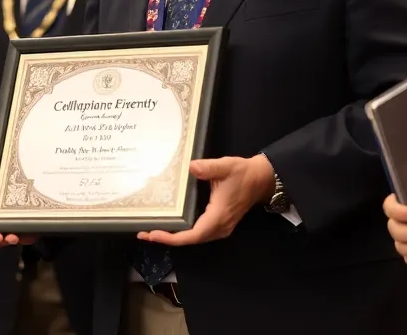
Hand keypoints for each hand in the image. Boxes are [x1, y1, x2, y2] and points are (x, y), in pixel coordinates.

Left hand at [137, 155, 273, 246]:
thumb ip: (208, 167)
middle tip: (144, 233)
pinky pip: (199, 232)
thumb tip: (191, 167)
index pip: (193, 234)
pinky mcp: (220, 223)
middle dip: (168, 238)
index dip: (173, 238)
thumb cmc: (242, 173)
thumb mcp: (225, 166)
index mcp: (219, 216)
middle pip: (191, 240)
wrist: (261, 179)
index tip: (154, 234)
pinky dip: (184, 232)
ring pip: (195, 238)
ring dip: (175, 236)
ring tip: (153, 231)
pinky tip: (172, 225)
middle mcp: (219, 227)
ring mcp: (221, 227)